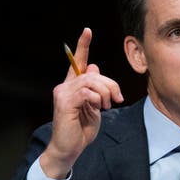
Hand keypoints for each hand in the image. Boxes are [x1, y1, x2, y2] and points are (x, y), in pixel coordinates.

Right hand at [40, 28, 123, 178]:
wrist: (69, 149)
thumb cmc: (80, 130)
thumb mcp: (94, 107)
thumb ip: (95, 90)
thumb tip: (94, 68)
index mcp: (72, 86)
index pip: (77, 62)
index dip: (83, 45)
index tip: (87, 31)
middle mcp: (65, 86)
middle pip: (93, 73)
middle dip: (110, 84)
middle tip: (116, 99)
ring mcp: (63, 93)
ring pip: (91, 81)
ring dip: (105, 93)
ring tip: (106, 106)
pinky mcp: (64, 102)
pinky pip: (87, 92)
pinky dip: (96, 99)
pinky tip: (97, 108)